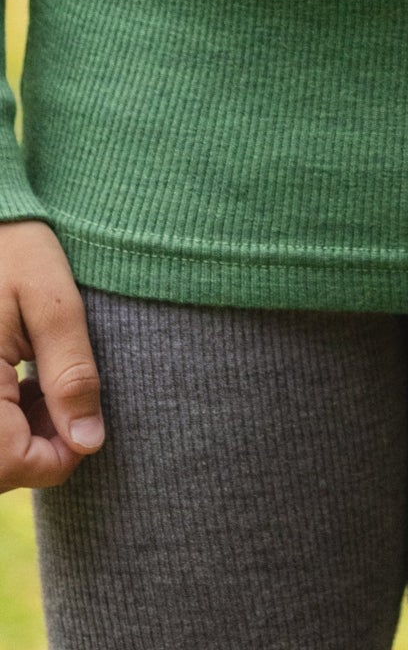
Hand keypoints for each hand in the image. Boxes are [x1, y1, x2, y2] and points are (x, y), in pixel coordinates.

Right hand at [0, 219, 102, 489]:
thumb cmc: (14, 249)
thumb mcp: (53, 302)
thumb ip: (72, 374)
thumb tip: (90, 442)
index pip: (14, 463)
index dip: (61, 454)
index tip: (88, 418)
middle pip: (0, 467)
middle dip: (40, 448)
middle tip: (67, 399)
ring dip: (21, 438)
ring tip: (45, 387)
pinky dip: (5, 423)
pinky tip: (22, 386)